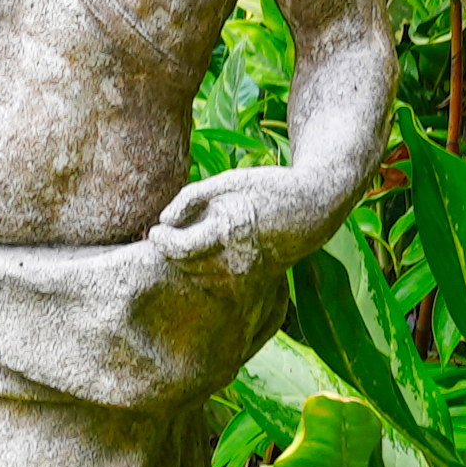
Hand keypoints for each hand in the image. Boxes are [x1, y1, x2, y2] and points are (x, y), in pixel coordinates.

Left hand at [150, 166, 326, 277]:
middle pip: (185, 266)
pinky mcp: (250, 285)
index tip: (155, 231)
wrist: (310, 210)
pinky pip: (215, 285)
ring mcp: (245, 278)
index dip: (161, 240)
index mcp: (227, 232)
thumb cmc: (264, 189)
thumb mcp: (226, 181)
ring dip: (186, 263)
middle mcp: (236, 262)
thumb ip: (190, 198)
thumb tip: (163, 220)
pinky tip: (206, 254)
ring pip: (197, 279)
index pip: (179, 249)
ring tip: (189, 240)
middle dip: (171, 252)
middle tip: (167, 234)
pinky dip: (203, 273)